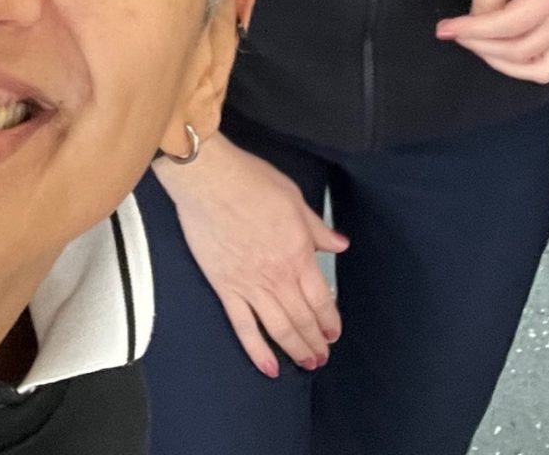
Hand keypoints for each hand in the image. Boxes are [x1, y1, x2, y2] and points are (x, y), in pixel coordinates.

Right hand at [153, 132, 346, 378]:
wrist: (209, 181)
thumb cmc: (251, 182)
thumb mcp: (295, 199)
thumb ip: (317, 229)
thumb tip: (339, 244)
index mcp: (298, 254)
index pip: (320, 299)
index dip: (330, 319)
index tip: (334, 332)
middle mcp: (277, 276)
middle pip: (302, 319)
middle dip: (316, 341)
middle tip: (322, 356)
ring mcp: (250, 285)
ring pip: (278, 329)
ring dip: (296, 350)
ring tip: (306, 363)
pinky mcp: (225, 287)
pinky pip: (244, 326)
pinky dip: (258, 350)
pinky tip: (269, 366)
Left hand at [436, 0, 548, 82]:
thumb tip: (475, 21)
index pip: (510, 25)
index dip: (473, 30)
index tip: (445, 28)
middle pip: (521, 50)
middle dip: (481, 46)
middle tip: (455, 33)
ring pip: (537, 67)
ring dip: (501, 61)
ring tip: (476, 43)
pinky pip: (548, 64)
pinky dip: (522, 65)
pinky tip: (500, 51)